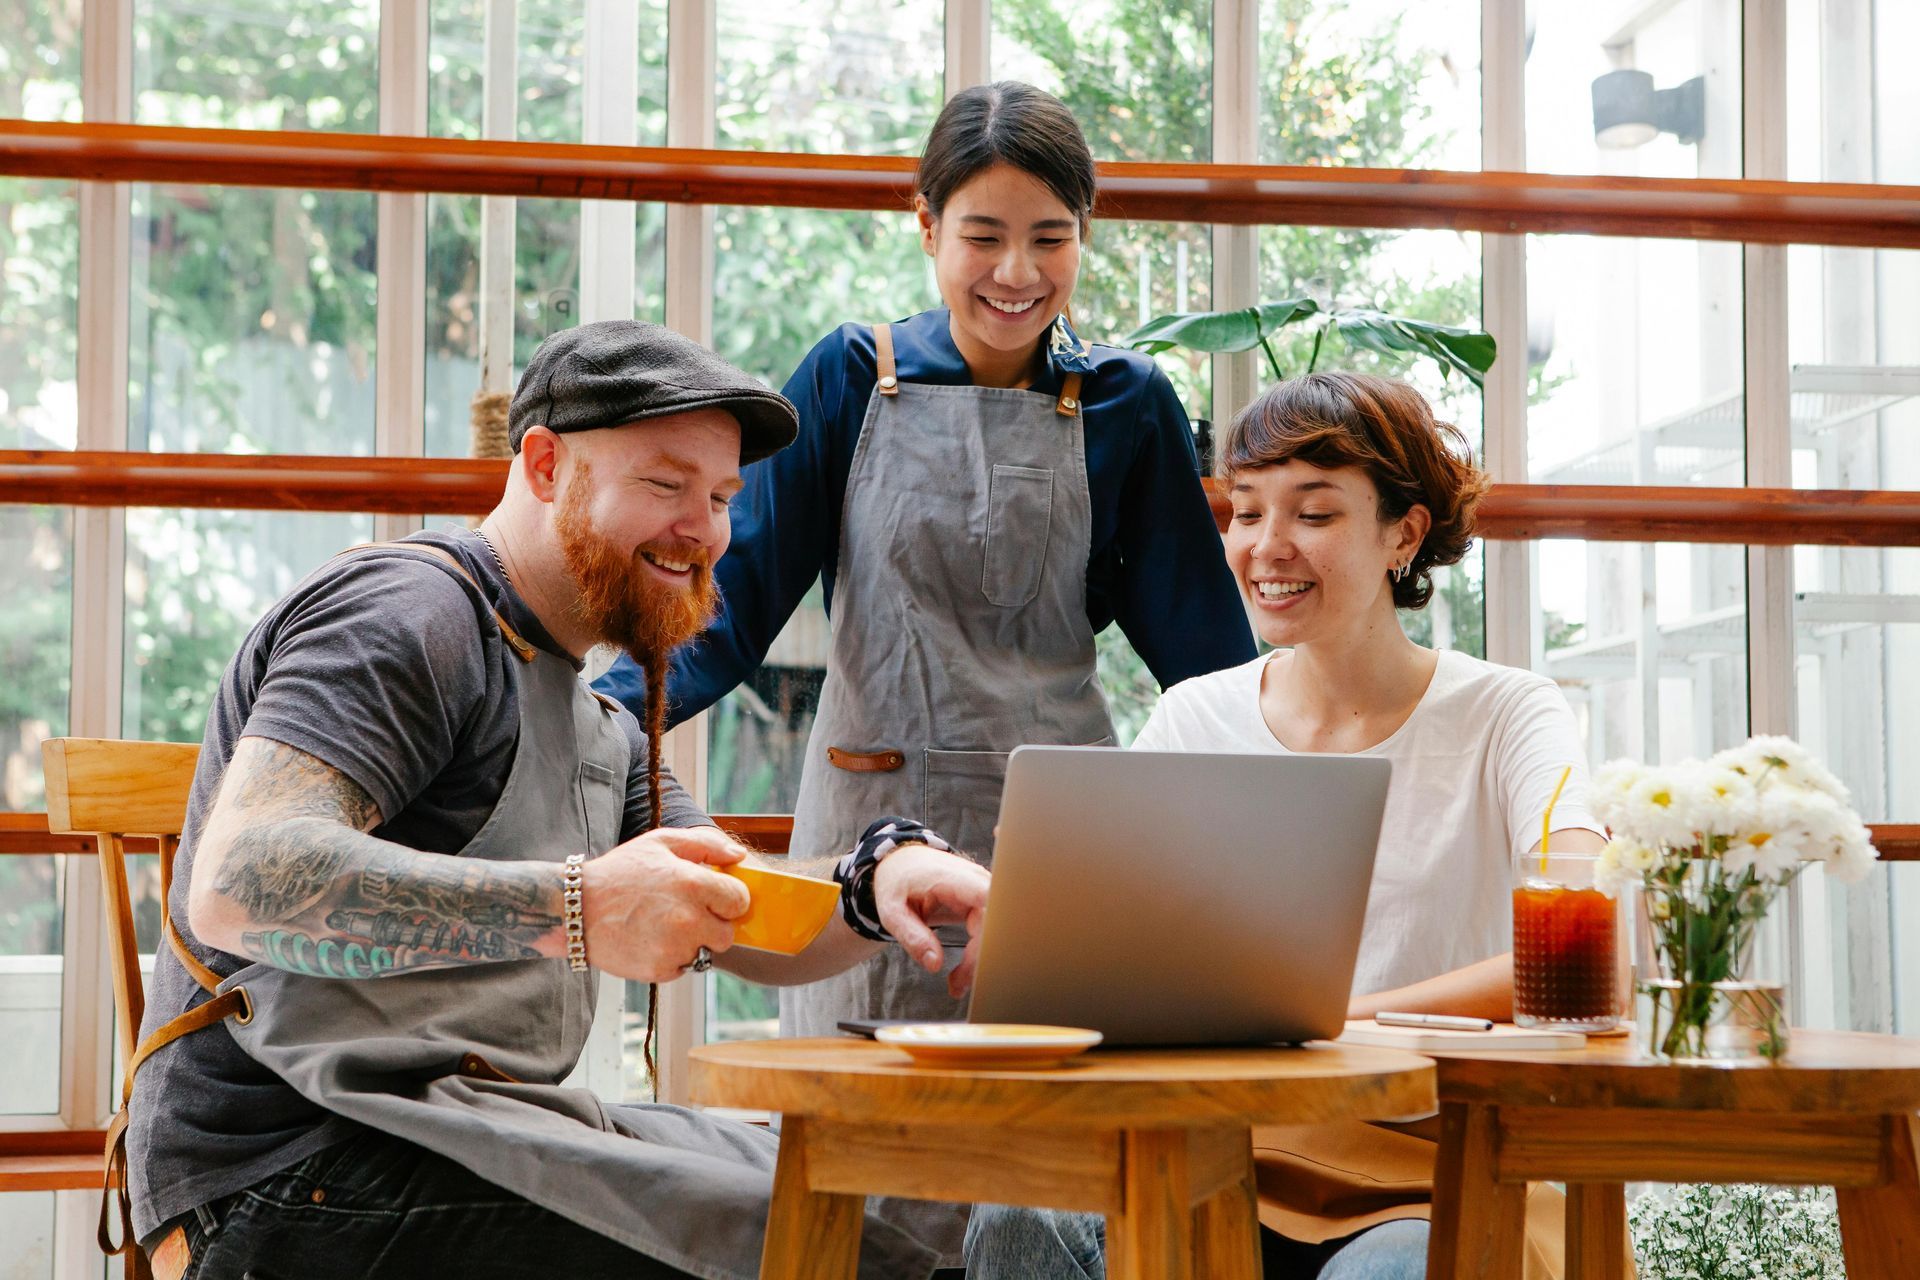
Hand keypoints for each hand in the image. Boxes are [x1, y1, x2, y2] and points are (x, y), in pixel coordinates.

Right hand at [579, 827, 750, 982]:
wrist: (575, 909)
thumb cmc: (620, 872)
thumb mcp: (660, 843)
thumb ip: (706, 844)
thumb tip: (739, 856)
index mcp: (694, 884)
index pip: (739, 901)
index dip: (728, 899)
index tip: (713, 898)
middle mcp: (689, 919)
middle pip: (726, 935)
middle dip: (712, 925)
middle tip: (686, 914)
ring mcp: (675, 947)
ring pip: (704, 953)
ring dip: (690, 943)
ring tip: (661, 925)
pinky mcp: (660, 970)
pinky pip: (681, 967)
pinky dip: (670, 958)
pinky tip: (648, 939)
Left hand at [871, 844, 990, 996]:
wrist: (900, 862)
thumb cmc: (896, 882)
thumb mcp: (891, 911)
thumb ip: (911, 936)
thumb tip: (935, 964)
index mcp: (951, 878)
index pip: (985, 901)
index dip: (987, 932)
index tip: (972, 963)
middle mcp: (973, 880)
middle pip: (994, 920)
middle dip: (980, 957)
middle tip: (958, 984)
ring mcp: (981, 889)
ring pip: (995, 928)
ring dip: (980, 957)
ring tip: (957, 982)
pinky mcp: (982, 900)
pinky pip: (989, 928)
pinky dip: (979, 951)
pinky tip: (963, 969)